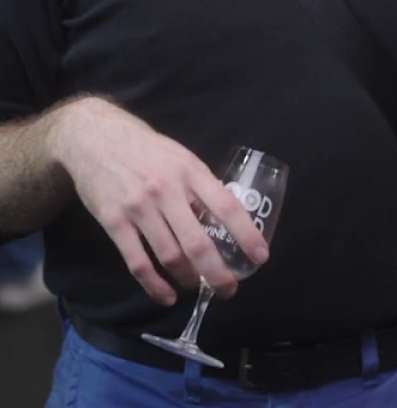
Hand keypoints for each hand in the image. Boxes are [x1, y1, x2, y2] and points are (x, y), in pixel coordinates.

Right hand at [47, 97, 268, 304]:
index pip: (226, 207)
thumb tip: (221, 220)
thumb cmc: (148, 150)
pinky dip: (154, 285)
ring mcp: (139, 208)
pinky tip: (166, 295)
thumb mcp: (182, 158)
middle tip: (229, 289)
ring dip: (187, 278)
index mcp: (191, 172)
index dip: (246, 235)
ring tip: (197, 287)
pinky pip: (137, 262)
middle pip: (197, 242)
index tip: (260, 257)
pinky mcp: (114, 223)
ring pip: (169, 256)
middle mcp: (167, 191)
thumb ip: (201, 186)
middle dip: (217, 272)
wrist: (97, 139)